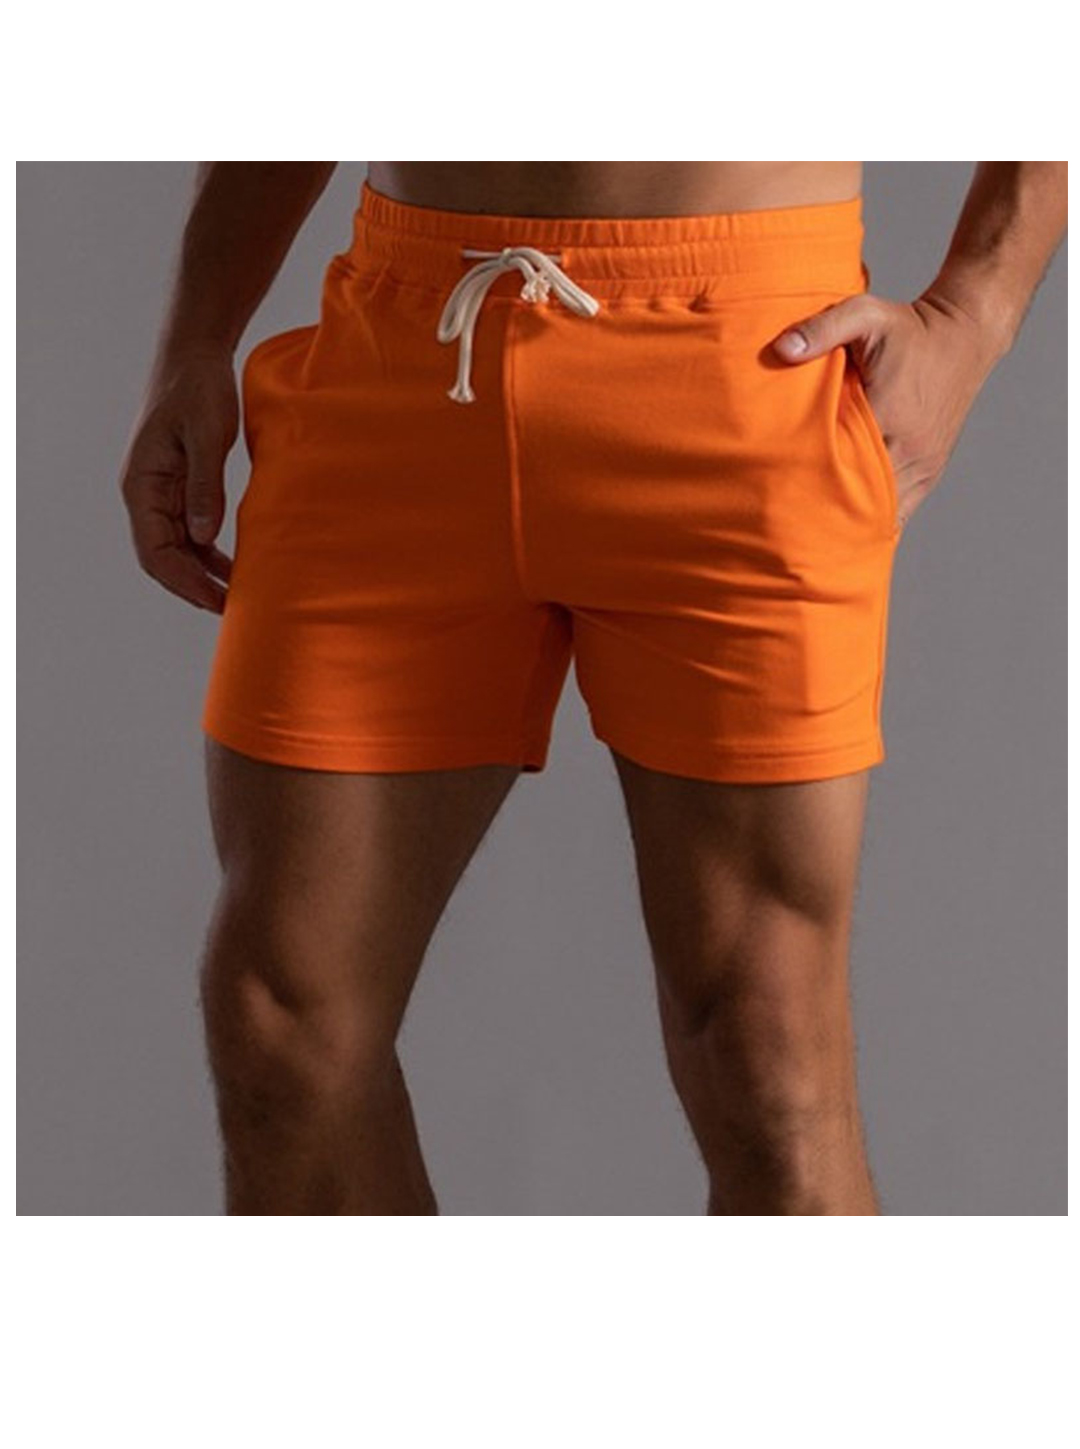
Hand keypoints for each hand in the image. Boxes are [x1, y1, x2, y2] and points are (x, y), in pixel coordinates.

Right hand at [119, 344, 239, 610]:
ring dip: (203, 573)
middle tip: (233, 609)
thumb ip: (205, 486)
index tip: (216, 602)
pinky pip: (190, 530)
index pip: (154, 551)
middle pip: (163, 557)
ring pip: (177, 548)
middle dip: (194, 586)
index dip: (184, 582)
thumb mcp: (206, 435)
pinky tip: (235, 566)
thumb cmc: (199, 388)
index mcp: (142, 484)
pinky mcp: (179, 485)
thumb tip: (205, 537)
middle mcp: (145, 494)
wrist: (195, 354)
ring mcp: (161, 492)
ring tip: (238, 595)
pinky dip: (210, 552)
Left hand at [771, 288, 1005, 532]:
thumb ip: (822, 330)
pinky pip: (903, 509)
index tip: (781, 502)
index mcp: (889, 414)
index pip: (843, 466)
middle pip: (861, 497)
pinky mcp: (932, 468)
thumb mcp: (865, 315)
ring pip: (883, 510)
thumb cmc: (908, 327)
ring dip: (852, 521)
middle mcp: (910, 447)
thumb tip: (781, 348)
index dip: (811, 486)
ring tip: (814, 541)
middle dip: (827, 512)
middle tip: (789, 531)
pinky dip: (877, 521)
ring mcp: (924, 462)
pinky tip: (851, 532)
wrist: (964, 334)